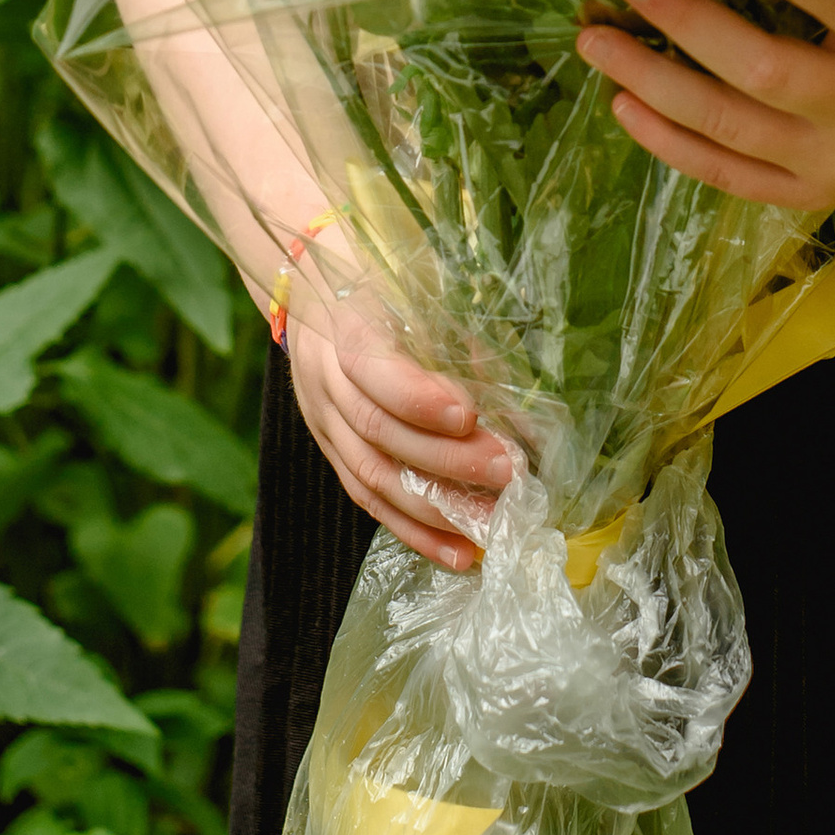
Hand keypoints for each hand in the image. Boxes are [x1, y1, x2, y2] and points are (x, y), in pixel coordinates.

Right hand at [284, 288, 516, 573]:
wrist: (311, 285)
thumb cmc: (384, 282)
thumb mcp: (417, 291)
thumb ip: (461, 344)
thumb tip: (523, 408)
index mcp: (346, 326)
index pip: (371, 368)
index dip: (416, 397)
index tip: (469, 414)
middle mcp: (326, 380)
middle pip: (379, 431)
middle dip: (447, 459)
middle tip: (507, 471)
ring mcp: (324, 422)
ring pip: (372, 476)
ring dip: (435, 507)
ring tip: (490, 524)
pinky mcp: (331, 452)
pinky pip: (369, 500)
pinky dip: (414, 531)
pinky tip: (457, 553)